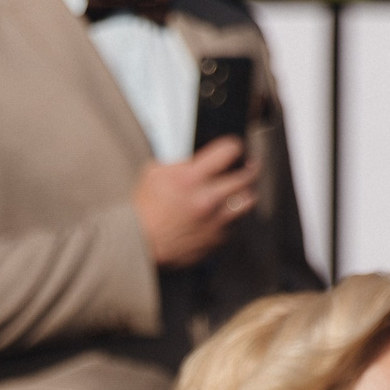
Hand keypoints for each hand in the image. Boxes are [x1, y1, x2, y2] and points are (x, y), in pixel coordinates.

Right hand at [134, 137, 258, 269]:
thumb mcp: (154, 173)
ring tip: (240, 191)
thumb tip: (195, 158)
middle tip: (249, 166)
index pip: (229, 151)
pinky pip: (233, 225)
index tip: (234, 149)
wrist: (139, 243)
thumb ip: (179, 163)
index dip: (234, 147)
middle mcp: (208, 198)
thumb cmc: (144, 208)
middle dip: (249, 168)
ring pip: (247, 201)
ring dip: (244, 194)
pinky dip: (229, 219)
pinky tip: (219, 216)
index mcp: (192, 178)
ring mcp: (215, 221)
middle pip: (247, 176)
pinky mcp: (216, 239)